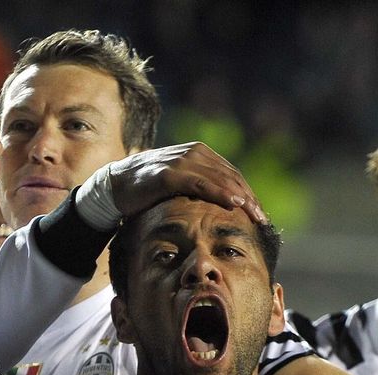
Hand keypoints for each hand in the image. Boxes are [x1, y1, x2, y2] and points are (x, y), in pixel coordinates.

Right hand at [107, 142, 266, 222]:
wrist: (115, 186)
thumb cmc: (148, 191)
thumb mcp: (179, 186)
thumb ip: (198, 188)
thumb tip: (220, 207)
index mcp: (199, 154)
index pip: (231, 174)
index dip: (248, 193)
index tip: (260, 213)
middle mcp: (193, 153)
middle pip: (230, 176)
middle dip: (249, 197)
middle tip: (262, 218)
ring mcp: (181, 161)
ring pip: (220, 178)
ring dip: (240, 196)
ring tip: (254, 213)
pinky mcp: (169, 173)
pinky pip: (201, 184)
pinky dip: (220, 193)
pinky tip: (233, 204)